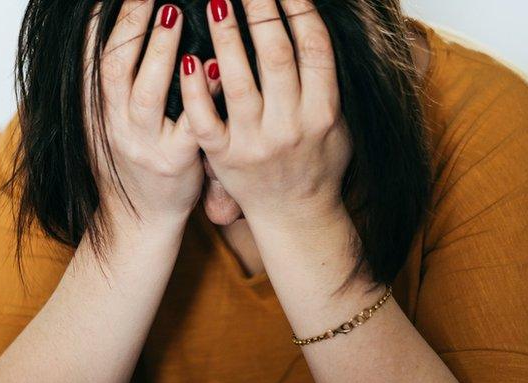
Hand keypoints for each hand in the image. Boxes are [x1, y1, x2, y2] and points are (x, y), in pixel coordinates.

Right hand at [83, 2, 207, 230]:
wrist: (139, 221)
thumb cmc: (130, 164)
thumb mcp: (106, 124)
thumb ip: (110, 86)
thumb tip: (117, 31)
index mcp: (94, 115)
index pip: (90, 63)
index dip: (97, 28)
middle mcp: (113, 128)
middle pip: (114, 70)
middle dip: (130, 26)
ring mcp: (143, 146)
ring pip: (147, 93)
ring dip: (160, 51)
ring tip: (174, 13)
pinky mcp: (175, 162)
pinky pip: (190, 124)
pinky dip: (201, 93)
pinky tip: (213, 67)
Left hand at [180, 0, 352, 227]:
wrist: (296, 216)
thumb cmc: (318, 162)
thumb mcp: (337, 124)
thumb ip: (326, 82)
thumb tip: (311, 28)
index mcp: (324, 111)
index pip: (314, 48)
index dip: (299, 10)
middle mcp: (290, 125)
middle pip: (275, 56)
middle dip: (260, 11)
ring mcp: (255, 142)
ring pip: (237, 81)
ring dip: (226, 37)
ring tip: (216, 2)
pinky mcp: (224, 157)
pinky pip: (205, 119)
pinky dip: (196, 90)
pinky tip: (190, 59)